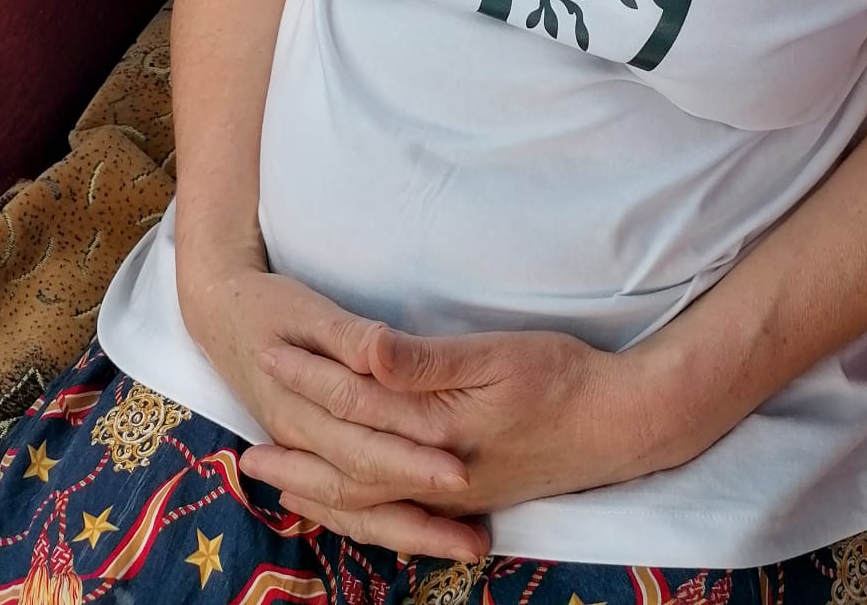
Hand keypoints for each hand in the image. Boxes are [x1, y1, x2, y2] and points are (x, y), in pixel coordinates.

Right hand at [178, 258, 485, 558]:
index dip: (412, 461)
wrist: (222, 313)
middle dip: (422, 514)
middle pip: (366, 489)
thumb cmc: (272, 306)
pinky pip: (343, 506)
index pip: (364, 446)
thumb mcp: (311, 309)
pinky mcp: (310, 454)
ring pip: (356, 509)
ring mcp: (304, 454)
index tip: (461, 472)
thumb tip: (379, 353)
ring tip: (467, 546)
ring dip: (410, 532)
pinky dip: (378, 524)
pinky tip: (418, 537)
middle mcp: (301, 442)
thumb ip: (350, 336)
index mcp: (302, 408)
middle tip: (477, 536)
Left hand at [242, 325, 648, 531]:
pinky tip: (352, 501)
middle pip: (347, 473)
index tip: (268, 356)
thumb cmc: (562, 378)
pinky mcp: (470, 496)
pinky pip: (396, 514)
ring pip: (368, 503)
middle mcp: (435, 474)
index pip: (353, 409)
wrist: (622, 424)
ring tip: (281, 486)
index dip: (308, 380)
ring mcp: (453, 492)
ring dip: (319, 492)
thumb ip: (424, 363)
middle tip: (244, 456)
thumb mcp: (494, 356)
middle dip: (295, 462)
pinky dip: (361, 510)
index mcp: (435, 434)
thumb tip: (364, 351)